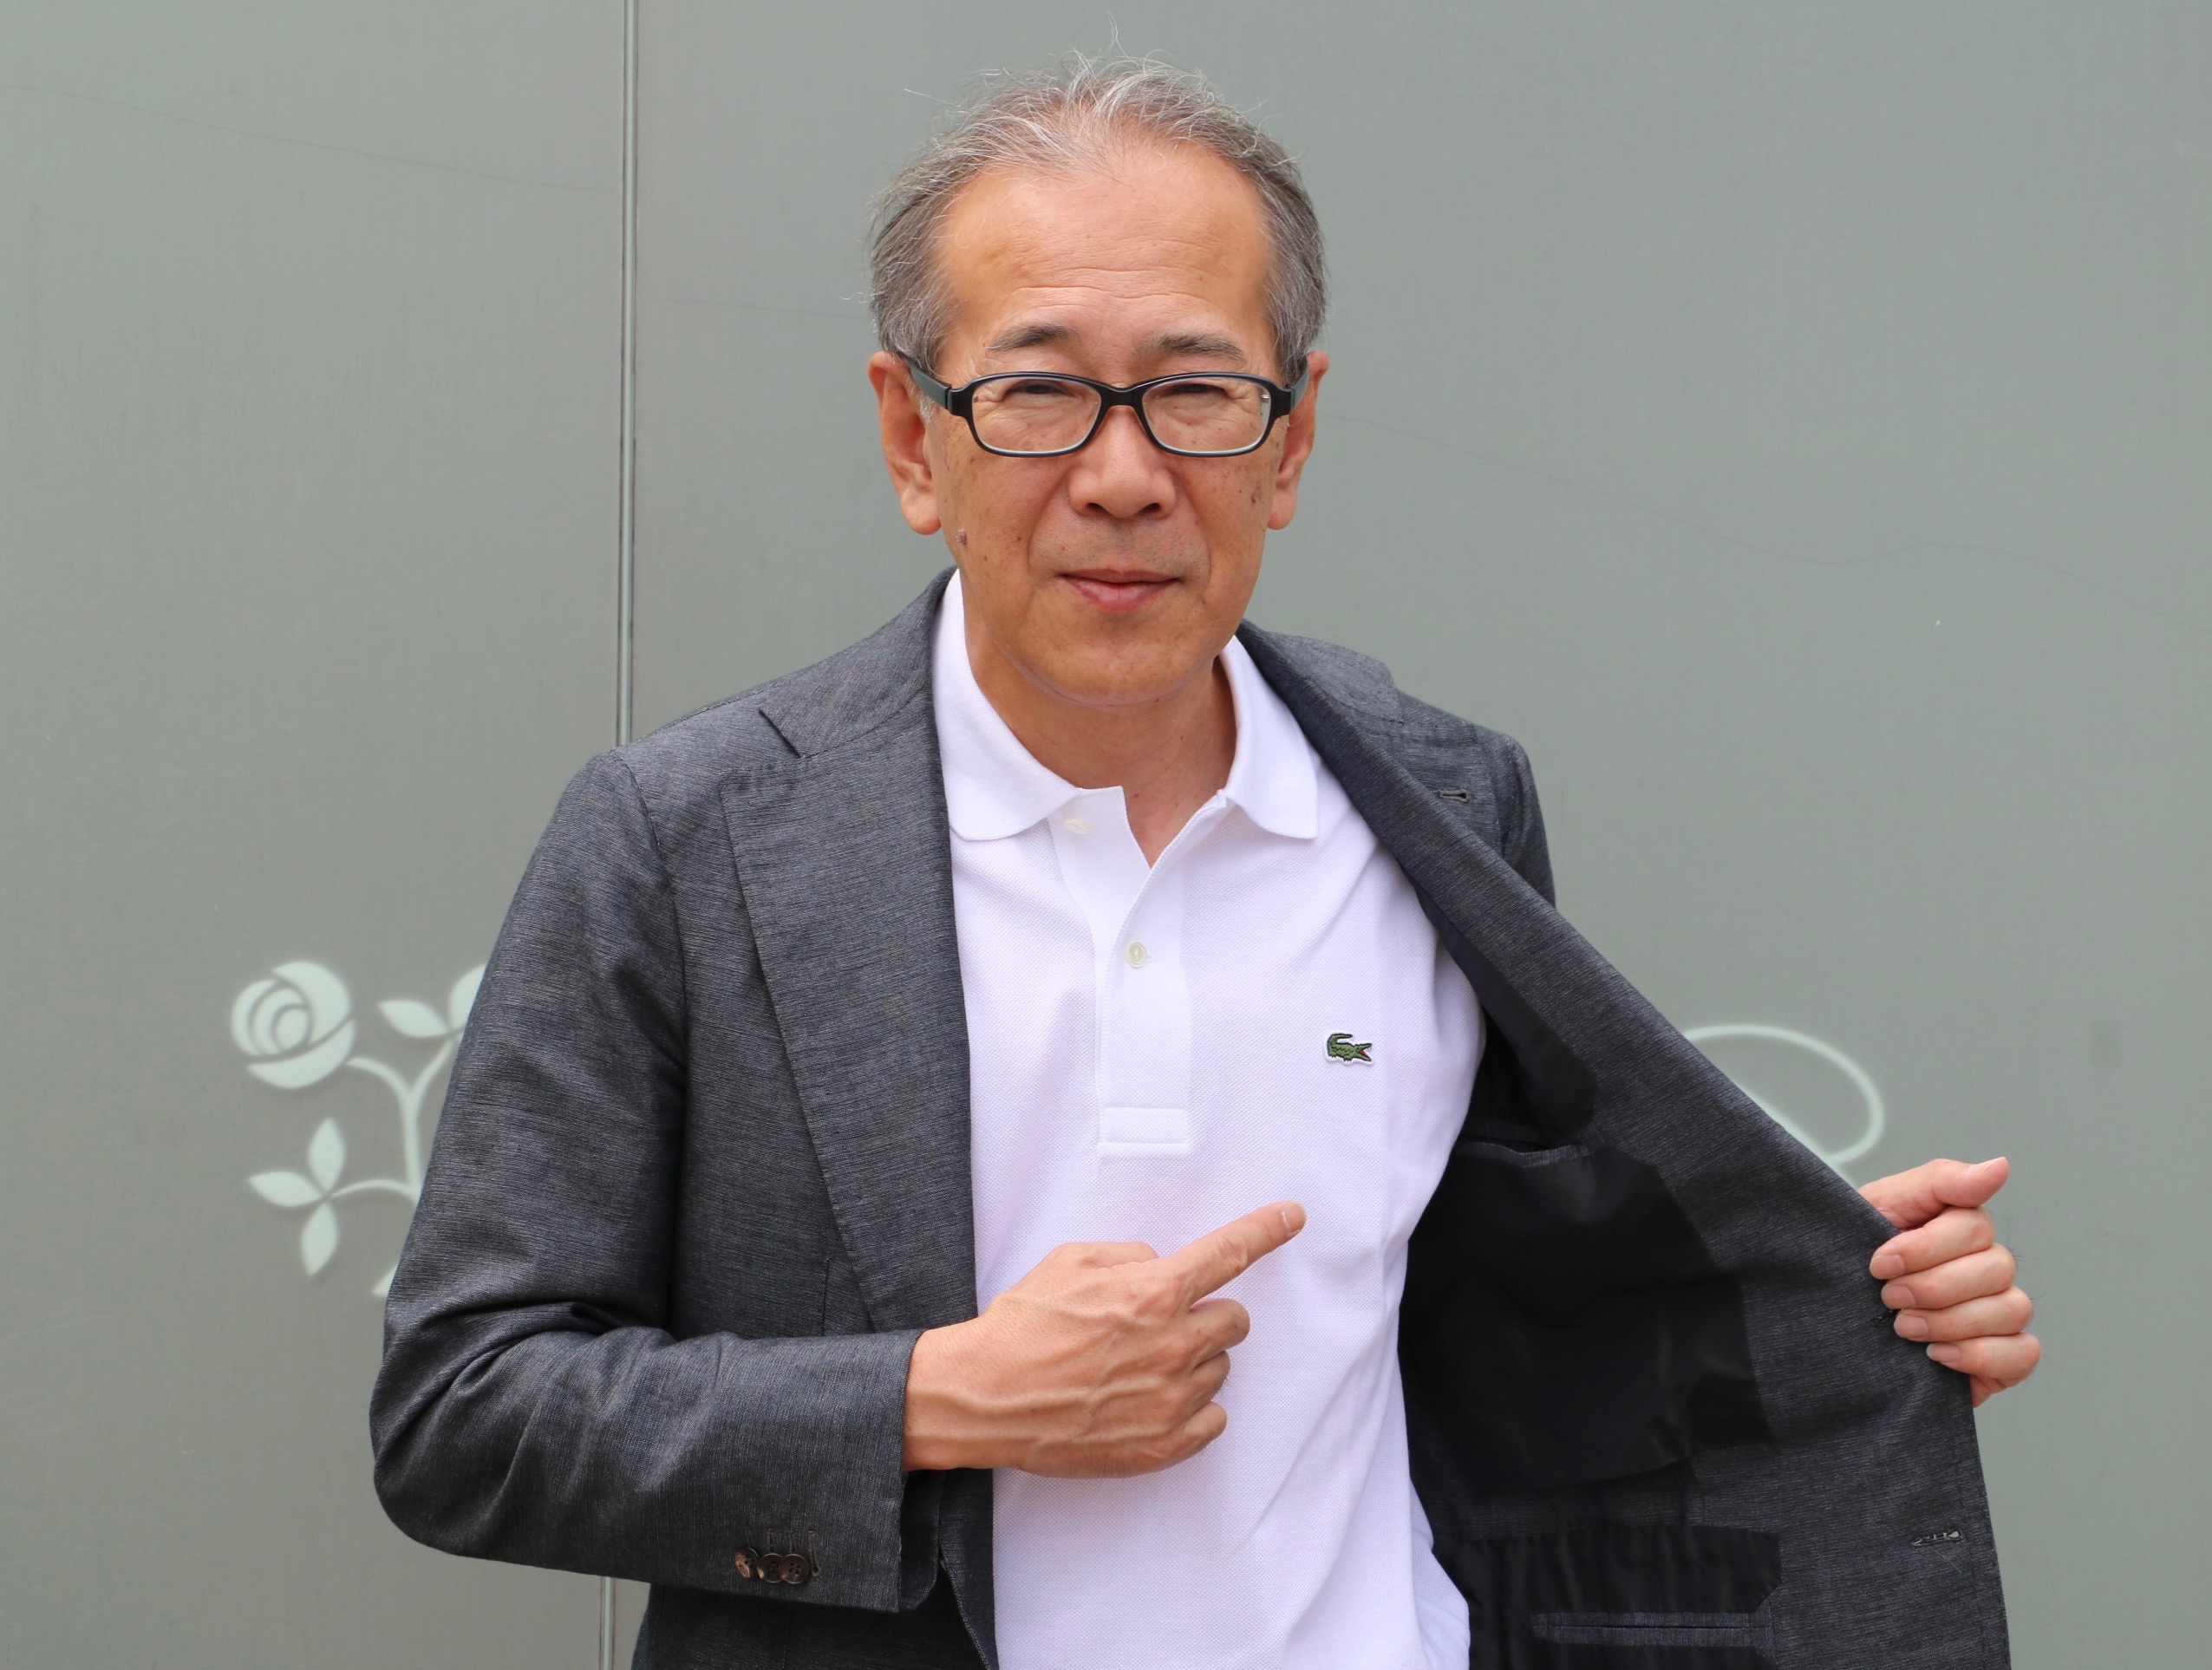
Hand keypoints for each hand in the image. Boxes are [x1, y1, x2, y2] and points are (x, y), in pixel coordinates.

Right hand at [902, 1201, 1305, 1476]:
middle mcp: (1174, 1344)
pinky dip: (1192, 1408)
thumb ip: (1131, 1256)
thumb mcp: (1070, 1260)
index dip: (1267, 1230)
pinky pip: (1214, 1420)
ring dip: (1193, 1362)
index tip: (1292, 1216)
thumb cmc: (1022, 1325)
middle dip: (1207, 1316)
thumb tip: (1160, 1266)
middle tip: (1160, 1324)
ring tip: (1136, 1367)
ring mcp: (1172, 1399)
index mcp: (1154, 1292)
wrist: (985, 1396)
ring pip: (1221, 1369)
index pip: (1230, 1253)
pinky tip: (1149, 1401)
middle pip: (1234, 1321)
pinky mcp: (1164, 1444)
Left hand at [1861, 1157, 2039, 1405]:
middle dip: (1933, 1287)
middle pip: (1996, 1269)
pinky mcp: (2000, 1357)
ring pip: (2011, 1309)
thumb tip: (1999, 1166)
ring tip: (1905, 1328)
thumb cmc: (1854, 1256)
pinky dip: (1982, 1356)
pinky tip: (1939, 1356)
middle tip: (1889, 1297)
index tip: (1879, 1263)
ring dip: (1951, 1322)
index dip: (1924, 1249)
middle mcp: (1987, 1267)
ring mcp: (1998, 1312)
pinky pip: (2023, 1354)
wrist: (1830, 1316)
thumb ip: (1939, 1181)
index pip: (1973, 1228)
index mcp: (1962, 1227)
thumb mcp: (1880, 1206)